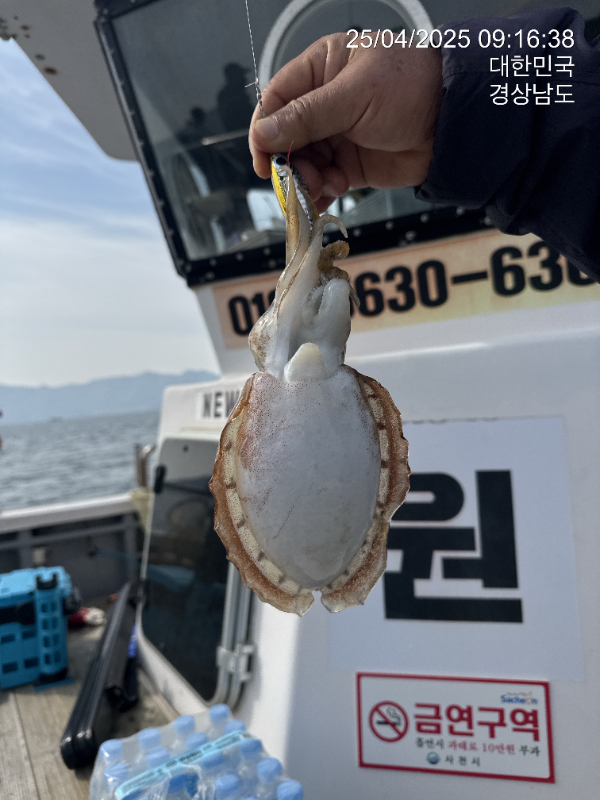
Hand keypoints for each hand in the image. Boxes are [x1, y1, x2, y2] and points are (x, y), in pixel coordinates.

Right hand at [249, 33, 442, 211]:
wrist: (453, 124)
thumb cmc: (411, 89)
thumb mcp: (355, 95)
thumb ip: (307, 116)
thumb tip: (264, 133)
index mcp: (321, 69)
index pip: (276, 99)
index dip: (265, 130)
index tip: (264, 159)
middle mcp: (323, 103)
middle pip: (286, 138)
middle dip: (289, 162)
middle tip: (299, 181)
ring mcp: (336, 136)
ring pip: (303, 164)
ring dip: (306, 181)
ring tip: (326, 185)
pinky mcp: (349, 165)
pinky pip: (323, 182)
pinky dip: (320, 193)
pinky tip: (327, 197)